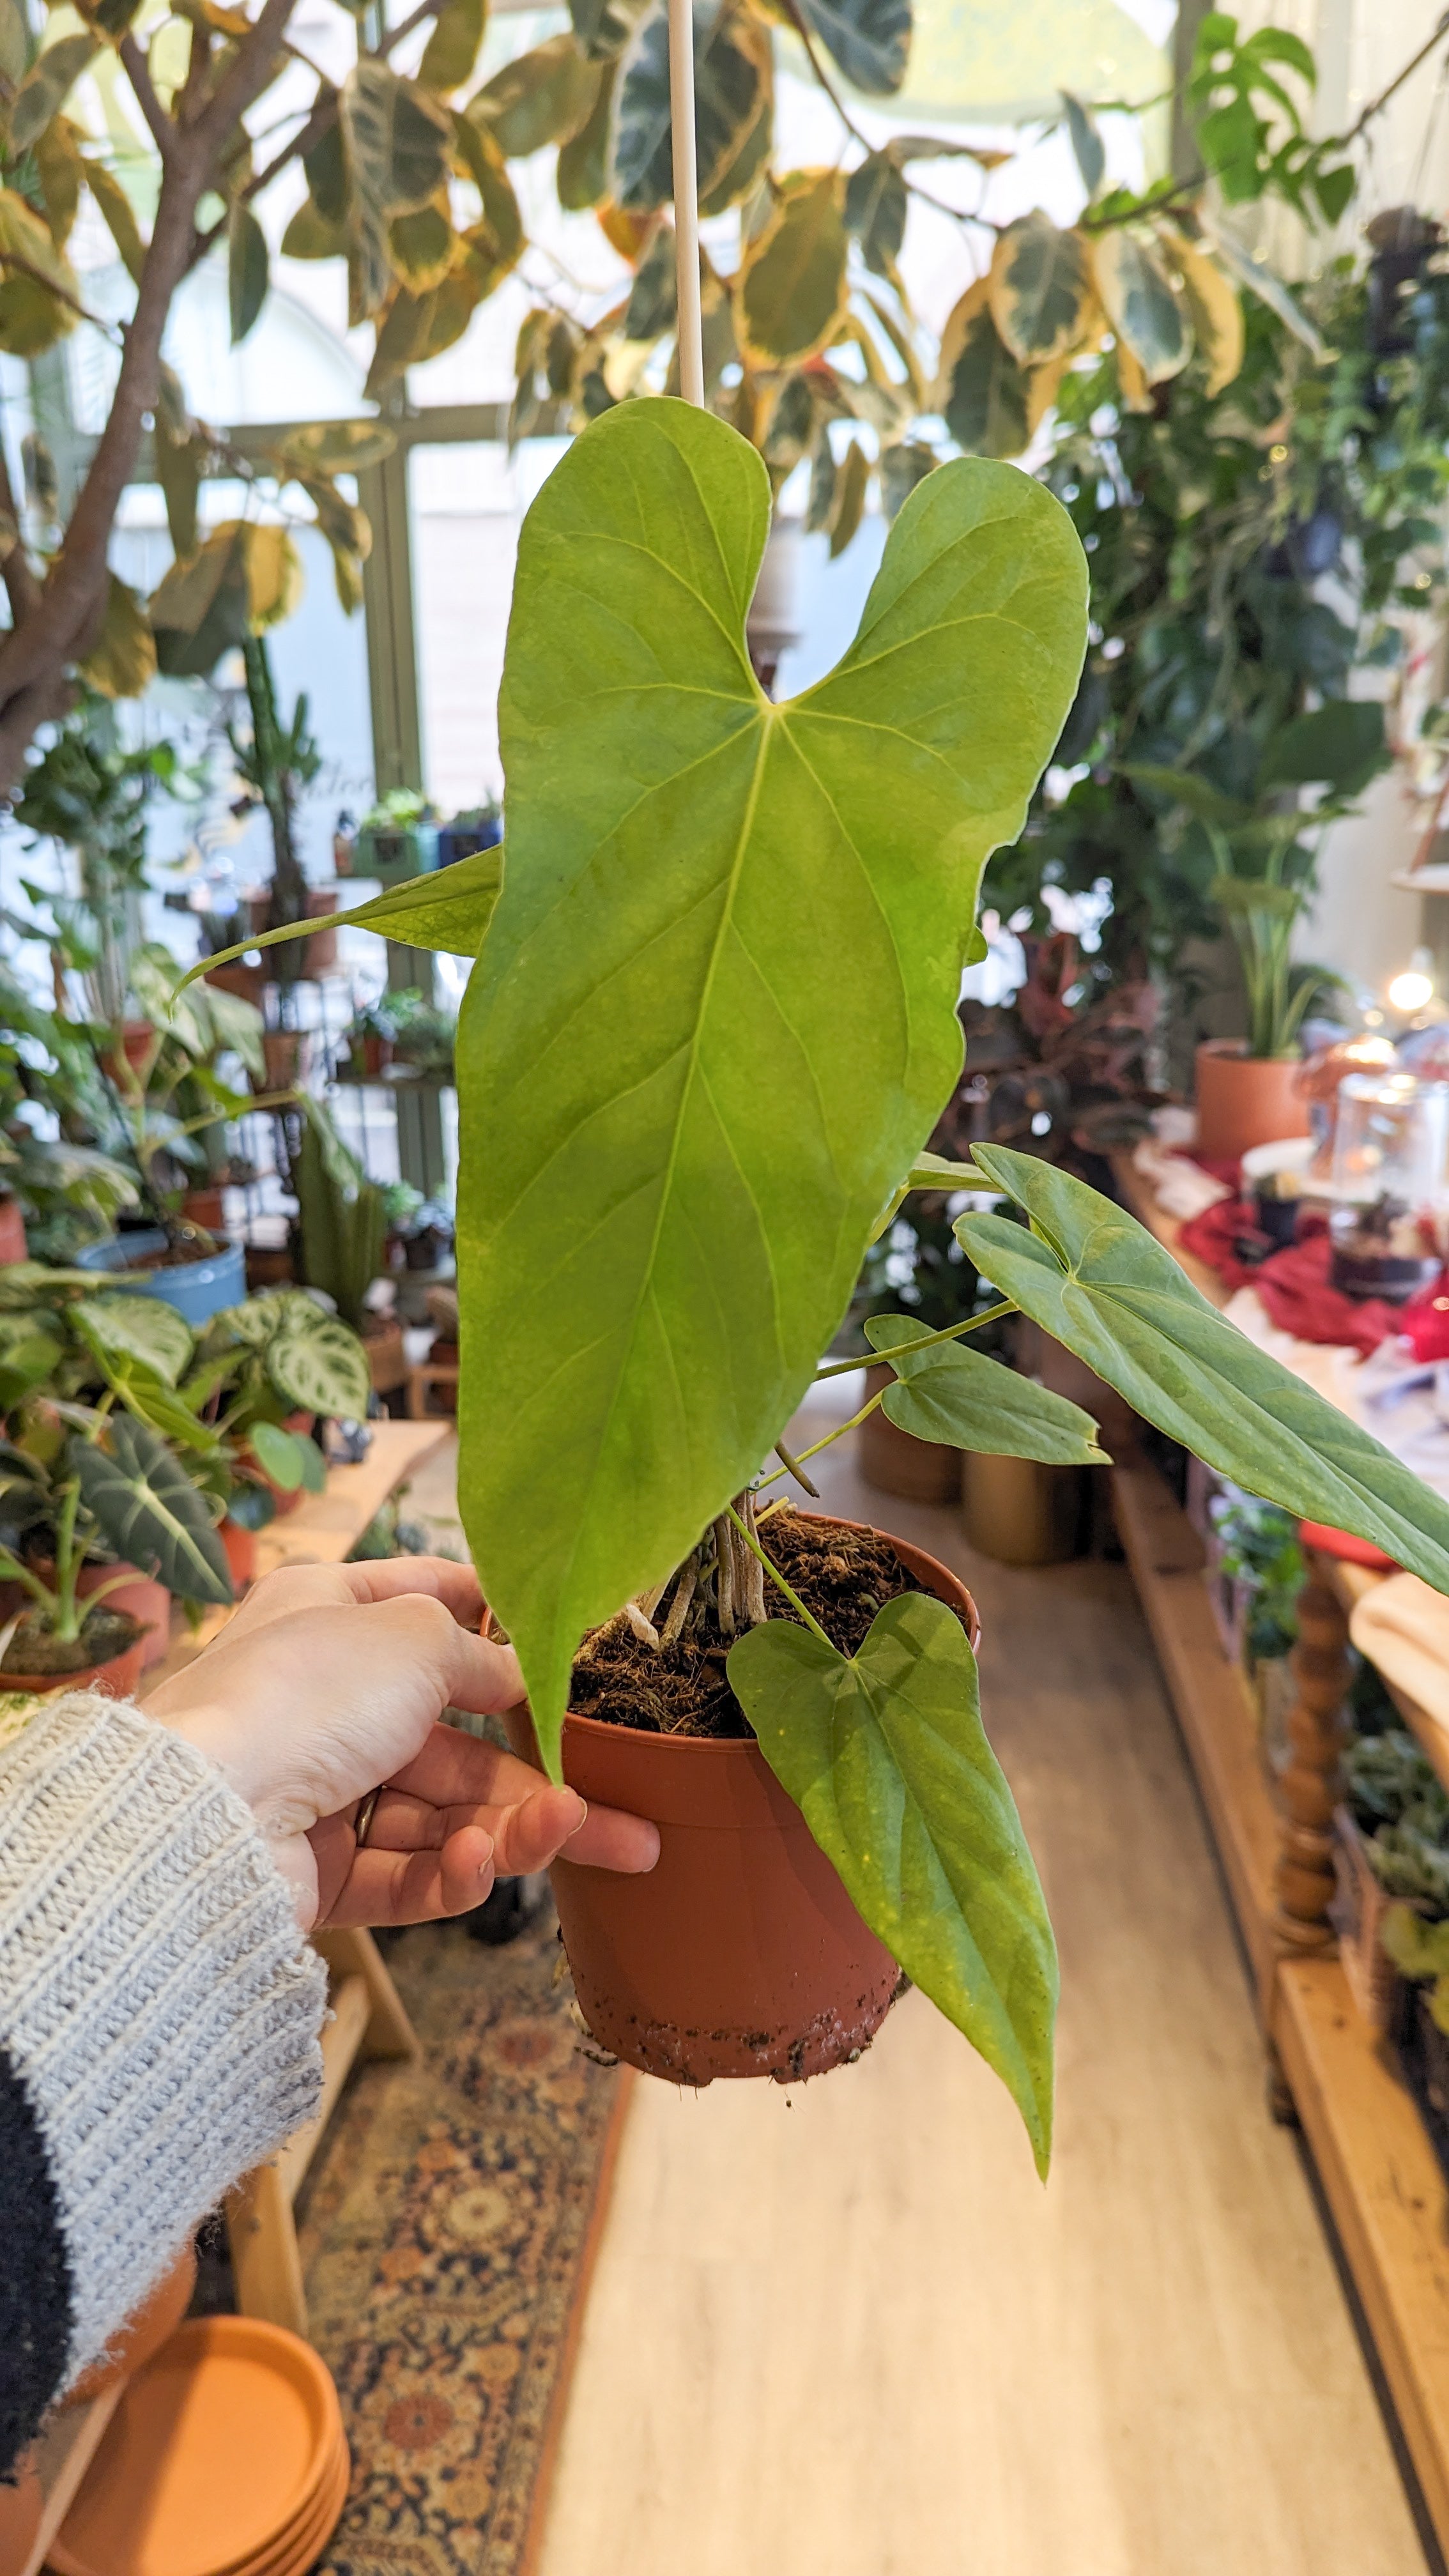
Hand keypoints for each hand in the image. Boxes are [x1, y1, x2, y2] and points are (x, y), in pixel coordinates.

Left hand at [143, 1558, 658, 1931]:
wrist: (203, 1817)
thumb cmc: (304, 1693)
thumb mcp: (411, 1637)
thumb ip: (475, 1652)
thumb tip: (515, 1673)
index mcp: (328, 1615)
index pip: (426, 1604)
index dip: (496, 1624)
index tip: (568, 1653)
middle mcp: (327, 1700)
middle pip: (455, 1741)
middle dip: (539, 1779)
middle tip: (628, 1821)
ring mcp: (323, 1790)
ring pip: (444, 1815)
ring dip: (512, 1829)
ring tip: (577, 1835)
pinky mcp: (320, 1873)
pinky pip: (407, 1873)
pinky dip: (453, 1873)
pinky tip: (483, 1863)